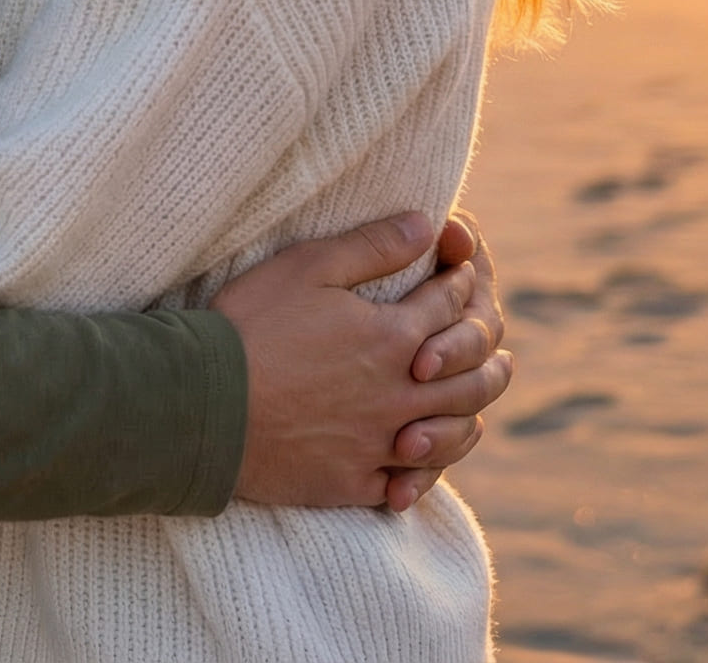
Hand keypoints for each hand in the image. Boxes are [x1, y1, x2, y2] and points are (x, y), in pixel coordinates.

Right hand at [211, 212, 512, 509]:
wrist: (207, 404)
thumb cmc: (253, 325)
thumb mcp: (308, 266)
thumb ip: (372, 246)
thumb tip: (427, 224)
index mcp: (392, 337)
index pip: (447, 305)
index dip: (460, 283)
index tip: (463, 271)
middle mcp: (399, 393)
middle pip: (468, 376)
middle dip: (487, 356)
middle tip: (500, 350)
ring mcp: (379, 442)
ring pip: (450, 434)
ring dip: (472, 415)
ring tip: (480, 407)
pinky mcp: (354, 481)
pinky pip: (407, 483)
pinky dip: (426, 473)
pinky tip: (424, 463)